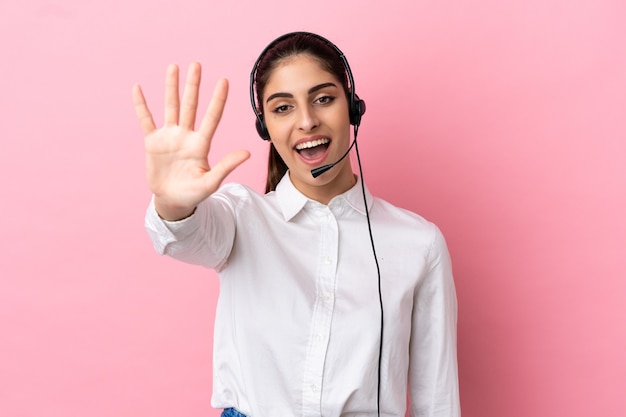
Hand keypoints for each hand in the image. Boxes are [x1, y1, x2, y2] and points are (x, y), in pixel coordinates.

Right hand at [133, 62, 249, 219]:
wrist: (173, 201)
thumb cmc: (194, 194)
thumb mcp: (211, 182)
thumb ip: (227, 166)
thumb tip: (247, 153)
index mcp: (201, 144)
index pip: (212, 117)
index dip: (218, 100)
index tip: (224, 81)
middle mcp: (186, 136)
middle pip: (190, 105)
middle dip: (193, 85)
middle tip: (196, 64)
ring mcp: (169, 137)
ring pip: (170, 107)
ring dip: (171, 88)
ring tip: (173, 67)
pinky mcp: (153, 142)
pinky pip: (146, 120)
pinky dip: (141, 106)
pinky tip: (138, 88)